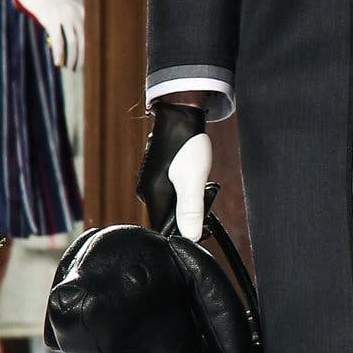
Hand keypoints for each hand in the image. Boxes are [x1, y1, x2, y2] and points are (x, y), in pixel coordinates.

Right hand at [12, 0, 83, 70]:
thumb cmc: (53, 5)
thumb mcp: (67, 12)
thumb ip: (73, 25)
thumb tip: (75, 48)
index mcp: (81, 13)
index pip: (85, 36)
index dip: (85, 50)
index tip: (84, 62)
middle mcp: (75, 15)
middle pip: (80, 40)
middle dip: (80, 56)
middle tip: (78, 68)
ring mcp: (64, 18)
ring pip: (71, 42)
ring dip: (71, 57)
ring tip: (69, 67)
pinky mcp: (52, 21)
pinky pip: (57, 40)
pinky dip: (58, 52)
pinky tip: (57, 61)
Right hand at [137, 102, 212, 238]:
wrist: (182, 114)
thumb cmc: (188, 144)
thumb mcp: (194, 179)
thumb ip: (191, 210)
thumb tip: (191, 237)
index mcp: (152, 195)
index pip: (163, 229)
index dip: (183, 232)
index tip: (200, 226)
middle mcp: (148, 190)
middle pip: (169, 217)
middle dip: (189, 214)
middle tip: (204, 198)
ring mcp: (152, 181)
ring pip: (174, 204)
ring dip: (190, 200)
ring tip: (202, 184)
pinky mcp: (159, 174)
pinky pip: (174, 192)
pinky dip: (188, 189)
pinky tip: (196, 176)